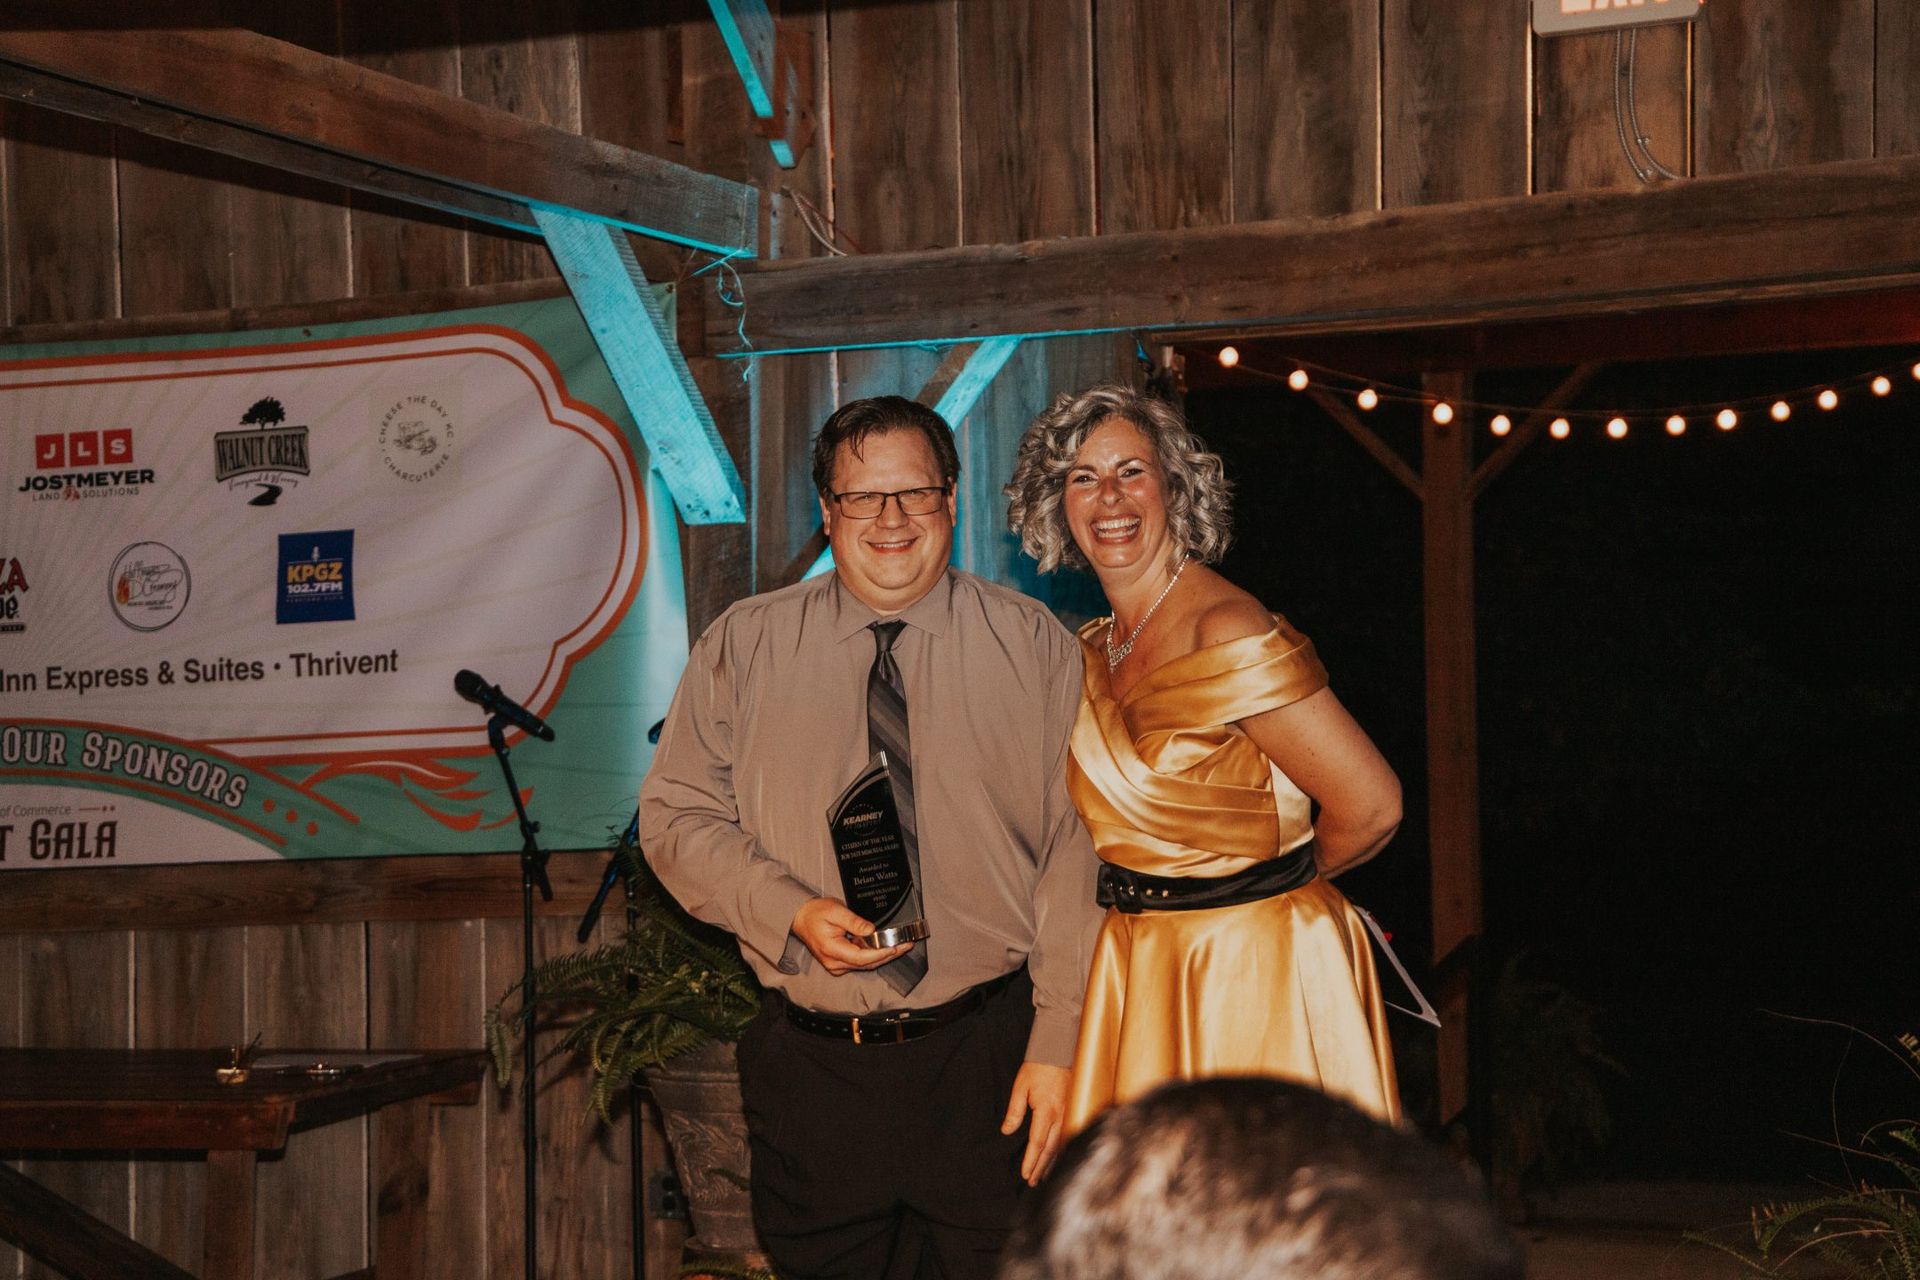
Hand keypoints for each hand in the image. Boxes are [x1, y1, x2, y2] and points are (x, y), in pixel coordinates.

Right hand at [790, 897, 910, 975]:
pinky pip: (860, 961)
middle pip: (867, 964)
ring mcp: (836, 965)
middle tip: (906, 946)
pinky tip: (885, 945)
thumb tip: (872, 930)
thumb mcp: (835, 911)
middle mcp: (834, 962)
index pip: (862, 957)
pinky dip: (873, 954)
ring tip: (900, 945)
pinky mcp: (839, 962)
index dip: (881, 953)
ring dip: (883, 955)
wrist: (800, 918)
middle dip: (888, 955)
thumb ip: (854, 922)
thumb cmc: (815, 913)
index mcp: (832, 950)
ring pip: (865, 964)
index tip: (896, 947)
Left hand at [1001, 1061, 1070, 1185]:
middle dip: (1041, 1167)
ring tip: (1043, 1176)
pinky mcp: (1073, 1110)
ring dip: (1051, 1162)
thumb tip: (1007, 1131)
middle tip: (1032, 1182)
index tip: (1025, 1174)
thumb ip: (1014, 1111)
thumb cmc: (1038, 1067)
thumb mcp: (1020, 1086)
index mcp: (1046, 1110)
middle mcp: (1061, 1115)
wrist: (1058, 1050)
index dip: (1031, 1161)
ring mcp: (1069, 1113)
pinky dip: (1061, 1150)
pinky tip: (1057, 1157)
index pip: (1038, 1143)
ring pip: (1061, 1145)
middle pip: (1051, 1149)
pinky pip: (1068, 1136)